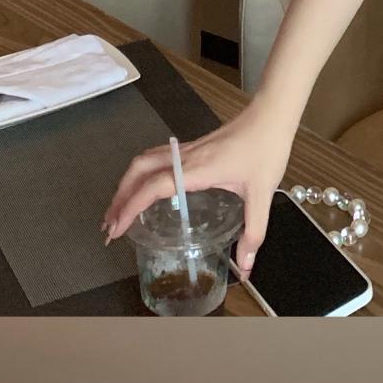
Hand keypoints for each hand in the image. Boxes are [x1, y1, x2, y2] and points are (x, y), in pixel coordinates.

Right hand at [103, 100, 290, 272]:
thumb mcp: (262, 195)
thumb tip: (245, 266)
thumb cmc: (266, 149)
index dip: (131, 206)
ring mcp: (187, 151)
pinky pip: (156, 159)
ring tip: (119, 209)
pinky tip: (144, 188)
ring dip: (126, 184)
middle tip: (110, 225)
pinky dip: (141, 175)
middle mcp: (185, 158)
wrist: (271, 116)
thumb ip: (254, 232)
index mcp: (197, 169)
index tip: (116, 228)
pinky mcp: (192, 148)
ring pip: (143, 162)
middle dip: (119, 197)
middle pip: (138, 171)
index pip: (153, 186)